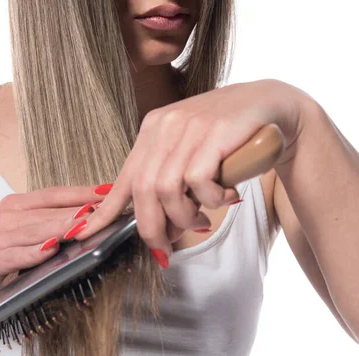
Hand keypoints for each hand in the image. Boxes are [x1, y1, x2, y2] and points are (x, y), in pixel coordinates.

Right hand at [0, 186, 104, 311]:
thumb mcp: (18, 234)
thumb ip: (44, 224)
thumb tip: (86, 218)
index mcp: (14, 205)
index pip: (53, 194)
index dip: (81, 191)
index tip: (108, 191)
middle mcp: (3, 216)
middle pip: (48, 209)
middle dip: (79, 208)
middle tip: (107, 207)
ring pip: (35, 230)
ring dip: (62, 227)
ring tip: (86, 224)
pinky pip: (14, 256)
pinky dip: (33, 253)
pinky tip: (51, 250)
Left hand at [75, 79, 304, 264]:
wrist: (270, 107)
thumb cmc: (227, 140)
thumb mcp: (189, 155)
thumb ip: (169, 182)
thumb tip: (157, 228)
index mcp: (152, 130)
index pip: (123, 177)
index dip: (106, 211)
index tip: (89, 234)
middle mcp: (165, 126)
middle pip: (143, 190)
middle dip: (152, 227)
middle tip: (167, 245)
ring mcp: (188, 127)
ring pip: (168, 190)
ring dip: (186, 217)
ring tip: (203, 220)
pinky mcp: (213, 134)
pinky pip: (199, 183)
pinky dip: (212, 201)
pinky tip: (227, 196)